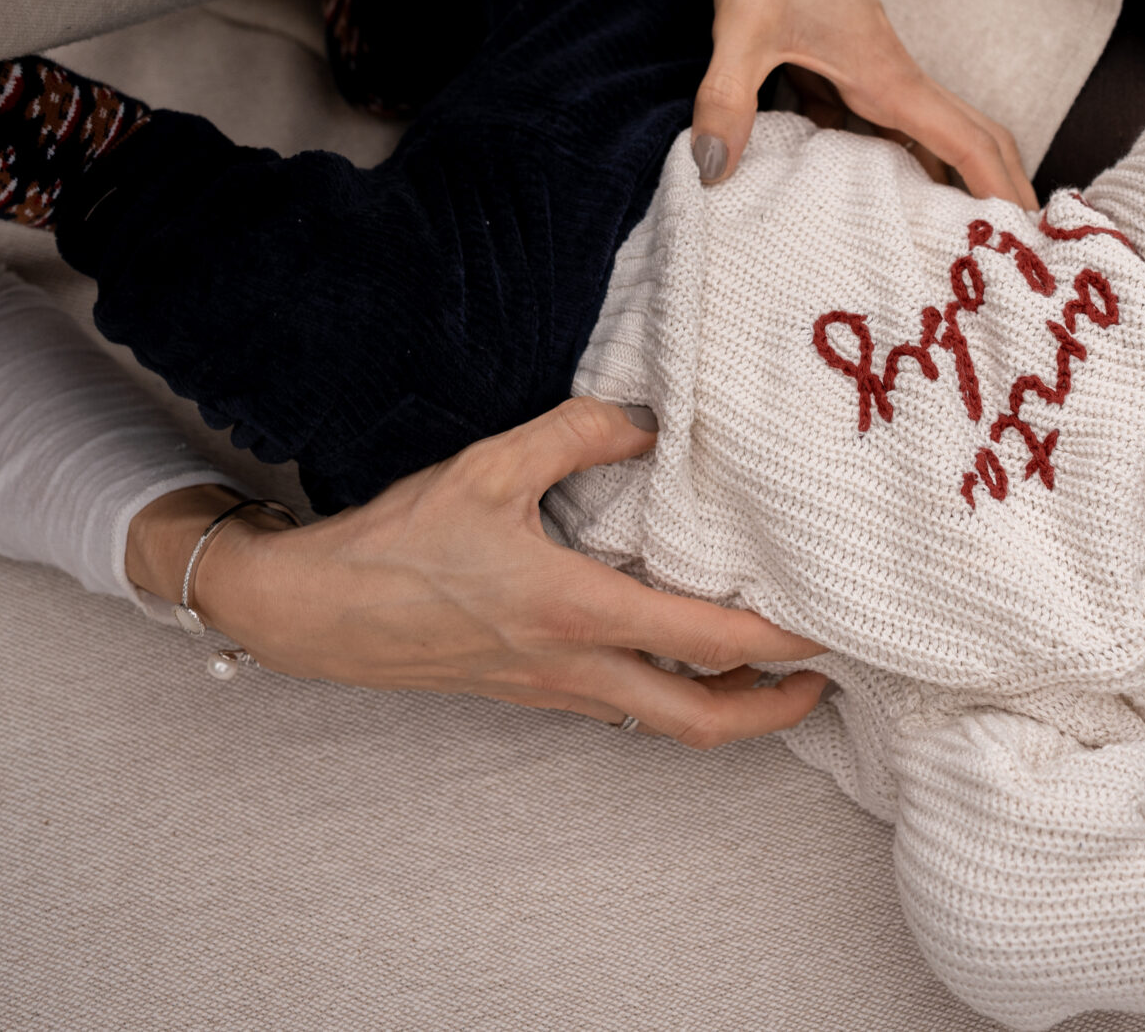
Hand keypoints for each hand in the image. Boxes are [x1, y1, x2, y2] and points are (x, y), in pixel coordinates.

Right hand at [157, 399, 830, 747]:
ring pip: (661, 725)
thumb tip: (649, 420)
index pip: (706, 641)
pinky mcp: (529, 692)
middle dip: (771, 712)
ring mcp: (552, 691)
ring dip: (723, 709)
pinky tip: (678, 658)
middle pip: (700, 722)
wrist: (315, 613)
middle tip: (821, 683)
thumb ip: (578, 434)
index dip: (778, 643)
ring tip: (767, 674)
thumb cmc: (398, 544)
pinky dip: (668, 695)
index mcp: (576, 611)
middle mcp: (574, 668)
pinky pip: (620, 708)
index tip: (828, 630)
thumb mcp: (489, 467)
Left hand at [695, 0, 1034, 207]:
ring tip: (953, 241)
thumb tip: (713, 170)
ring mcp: (870, 69)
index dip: (1003, 192)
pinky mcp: (843, 62)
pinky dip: (891, 160)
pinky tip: (868, 193)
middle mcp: (891, 76)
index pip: (966, 143)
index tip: (1031, 241)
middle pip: (967, 140)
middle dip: (999, 194)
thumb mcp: (742, 28)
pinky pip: (878, 124)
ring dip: (948, 181)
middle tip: (1017, 254)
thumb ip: (728, 100)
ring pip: (926, 135)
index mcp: (887, 75)